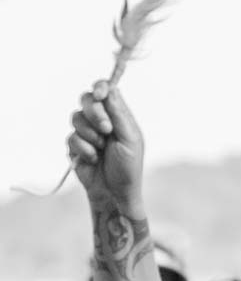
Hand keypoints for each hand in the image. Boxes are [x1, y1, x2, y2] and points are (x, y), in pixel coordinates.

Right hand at [67, 80, 144, 205]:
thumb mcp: (130, 139)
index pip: (107, 92)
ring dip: (91, 135)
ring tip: (102, 149)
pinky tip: (93, 159)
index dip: (101, 88)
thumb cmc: (128, 167)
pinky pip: (71, 137)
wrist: (114, 192)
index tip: (100, 94)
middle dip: (95, 113)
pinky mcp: (75, 145)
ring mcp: (87, 132)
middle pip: (87, 99)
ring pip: (76, 117)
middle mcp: (102, 121)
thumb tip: (111, 89)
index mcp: (119, 116)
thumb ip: (119, 114)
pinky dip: (84, 149)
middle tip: (107, 130)